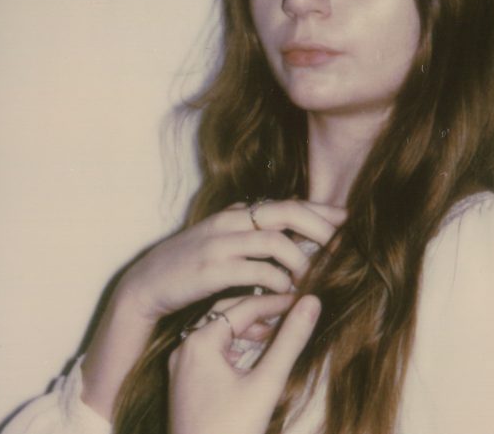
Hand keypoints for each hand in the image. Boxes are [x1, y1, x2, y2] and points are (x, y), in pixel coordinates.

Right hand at [117, 200, 344, 320]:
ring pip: (275, 241)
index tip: (347, 218)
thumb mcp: (222, 239)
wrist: (146, 284)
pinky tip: (286, 290)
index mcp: (237, 213)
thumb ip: (252, 231)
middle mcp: (231, 221)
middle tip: (340, 244)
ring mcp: (220, 244)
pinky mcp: (211, 269)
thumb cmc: (192, 264)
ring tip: (312, 276)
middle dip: (320, 226)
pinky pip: (255, 270)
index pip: (287, 203)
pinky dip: (278, 280)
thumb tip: (290, 231)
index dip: (320, 209)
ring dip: (301, 260)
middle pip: (287, 212)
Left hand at [168, 294, 321, 433]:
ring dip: (249, 328)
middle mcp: (184, 348)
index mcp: (199, 342)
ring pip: (219, 332)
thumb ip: (290, 341)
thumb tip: (312, 303)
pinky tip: (256, 354)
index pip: (245, 307)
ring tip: (278, 331)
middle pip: (228, 314)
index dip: (277, 302)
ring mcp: (182, 367)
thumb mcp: (266, 383)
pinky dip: (236, 346)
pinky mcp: (185, 383)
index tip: (304, 299)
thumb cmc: (231, 430)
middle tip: (292, 311)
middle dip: (261, 311)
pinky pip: (212, 351)